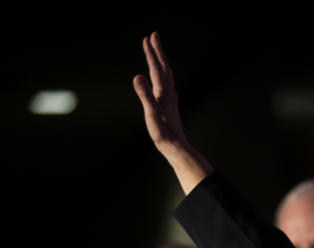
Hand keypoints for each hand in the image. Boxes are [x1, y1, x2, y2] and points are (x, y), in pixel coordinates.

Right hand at [132, 32, 212, 193]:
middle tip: (153, 35)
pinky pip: (166, 83)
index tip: (147, 38)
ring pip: (166, 74)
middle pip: (163, 66)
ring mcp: (171, 98)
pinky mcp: (170, 105)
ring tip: (156, 52)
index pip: (156, 68)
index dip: (151, 53)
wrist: (175, 146)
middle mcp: (169, 92)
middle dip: (158, 51)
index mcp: (163, 92)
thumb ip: (144, 94)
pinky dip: (162, 74)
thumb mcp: (150, 113)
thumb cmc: (162, 132)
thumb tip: (137, 76)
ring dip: (161, 60)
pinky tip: (161, 77)